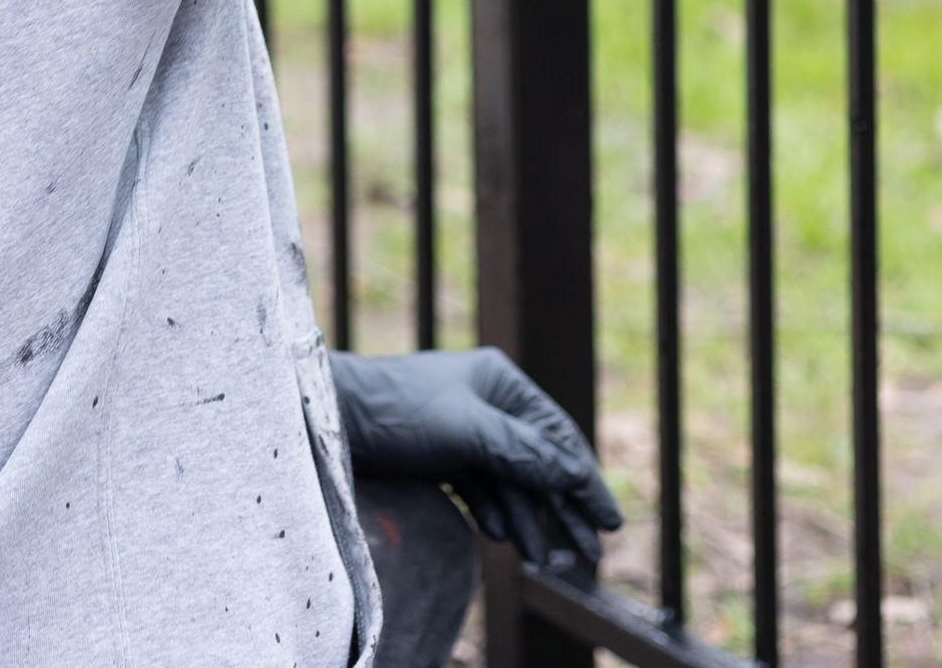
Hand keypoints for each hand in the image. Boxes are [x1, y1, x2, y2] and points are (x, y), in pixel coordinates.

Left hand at [329, 346, 620, 571]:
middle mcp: (487, 403)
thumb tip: (572, 474)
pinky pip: (481, 489)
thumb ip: (522, 453)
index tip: (608, 520)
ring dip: (530, 519)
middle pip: (537, 461)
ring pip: (510, 482)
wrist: (333, 420)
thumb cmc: (399, 411)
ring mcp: (463, 431)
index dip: (584, 479)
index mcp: (500, 381)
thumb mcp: (468, 430)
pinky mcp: (440, 457)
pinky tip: (507, 538)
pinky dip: (496, 513)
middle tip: (587, 554)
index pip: (554, 434)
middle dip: (562, 508)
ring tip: (546, 561)